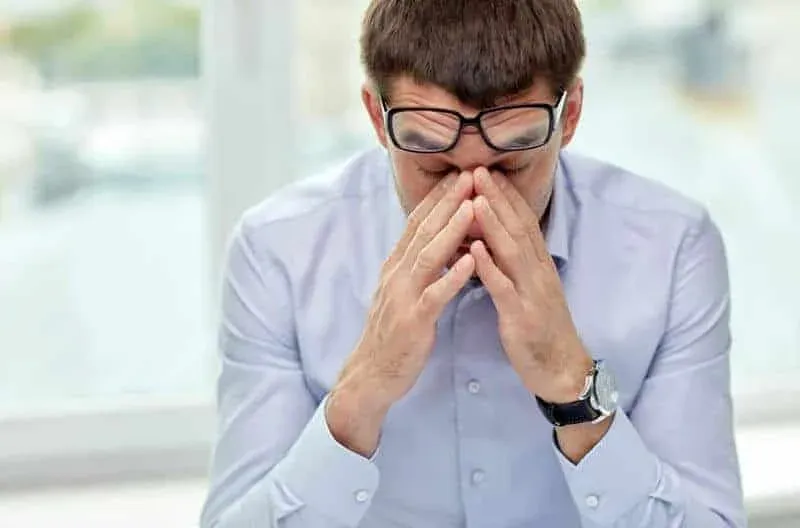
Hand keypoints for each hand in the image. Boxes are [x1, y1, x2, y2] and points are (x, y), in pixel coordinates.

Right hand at [327, 171, 476, 455]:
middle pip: (423, 230)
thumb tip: (431, 240)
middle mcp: (396, 274)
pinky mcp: (413, 321)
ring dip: (451, 229)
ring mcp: (403, 296)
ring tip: (472, 205)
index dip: (438, 196)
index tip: (459, 173)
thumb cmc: (392, 333)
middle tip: (470, 174)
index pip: (417, 222)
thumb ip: (414, 266)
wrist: (371, 375)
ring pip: (429, 255)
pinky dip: (452, 276)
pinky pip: (435, 294)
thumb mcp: (400, 292)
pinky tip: (471, 260)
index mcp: (396, 266)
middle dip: (448, 200)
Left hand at [470, 168, 592, 403]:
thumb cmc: (541, 330)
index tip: (486, 170)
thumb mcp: (531, 290)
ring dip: (493, 224)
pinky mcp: (522, 317)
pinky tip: (475, 249)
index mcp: (538, 265)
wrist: (562, 371)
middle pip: (517, 228)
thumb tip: (497, 240)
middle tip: (477, 169)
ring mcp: (532, 293)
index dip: (505, 195)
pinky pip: (504, 288)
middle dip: (497, 197)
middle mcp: (538, 272)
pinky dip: (490, 266)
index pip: (522, 222)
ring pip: (512, 252)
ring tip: (474, 198)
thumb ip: (516, 265)